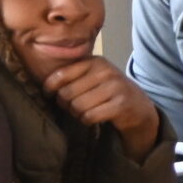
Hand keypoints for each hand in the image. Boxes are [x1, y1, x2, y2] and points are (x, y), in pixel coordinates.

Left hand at [44, 58, 162, 160]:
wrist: (138, 107)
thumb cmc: (107, 92)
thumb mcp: (92, 77)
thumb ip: (72, 75)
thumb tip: (43, 86)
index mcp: (95, 61)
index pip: (60, 75)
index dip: (50, 89)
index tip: (51, 95)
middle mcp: (106, 71)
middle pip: (66, 94)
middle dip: (66, 105)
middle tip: (74, 106)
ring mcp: (115, 87)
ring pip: (77, 106)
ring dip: (77, 114)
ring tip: (86, 111)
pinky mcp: (120, 104)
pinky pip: (89, 116)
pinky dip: (88, 121)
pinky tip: (95, 117)